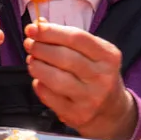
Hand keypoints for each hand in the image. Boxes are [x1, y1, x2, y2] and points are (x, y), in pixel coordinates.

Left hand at [25, 23, 135, 139]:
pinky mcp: (77, 114)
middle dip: (41, 48)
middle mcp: (102, 77)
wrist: (111, 111)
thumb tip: (39, 25)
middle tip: (29, 44)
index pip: (76, 38)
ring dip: (37, 67)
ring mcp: (90, 98)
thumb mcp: (93, 53)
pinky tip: (39, 80)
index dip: (51, 31)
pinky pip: (50, 97)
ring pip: (56, 79)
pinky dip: (39, 85)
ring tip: (31, 61)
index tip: (33, 28)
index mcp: (108, 56)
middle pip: (64, 57)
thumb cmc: (97, 75)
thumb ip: (68, 38)